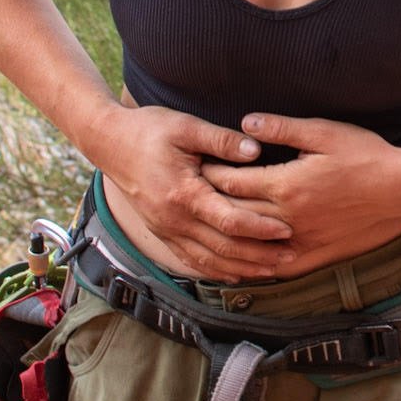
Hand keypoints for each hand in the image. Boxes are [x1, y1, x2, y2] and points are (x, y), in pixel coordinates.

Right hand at [95, 104, 294, 279]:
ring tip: (271, 271)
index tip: (287, 229)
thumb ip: (221, 140)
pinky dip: (216, 271)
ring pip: (209, 261)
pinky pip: (191, 260)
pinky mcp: (161, 233)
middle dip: (259, 256)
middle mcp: (174, 220)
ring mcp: (165, 230)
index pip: (229, 220)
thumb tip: (256, 149)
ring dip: (242, 269)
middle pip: (223, 248)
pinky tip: (236, 274)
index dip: (260, 228)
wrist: (109, 143)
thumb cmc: (148, 130)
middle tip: (291, 258)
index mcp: (183, 194)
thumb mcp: (186, 127)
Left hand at [200, 113, 400, 263]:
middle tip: (187, 194)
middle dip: (209, 204)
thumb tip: (245, 122)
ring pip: (250, 244)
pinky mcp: (315, 254)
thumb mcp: (324, 132)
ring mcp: (301, 240)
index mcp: (285, 185)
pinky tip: (240, 259)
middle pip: (233, 214)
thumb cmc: (365, 154)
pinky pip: (275, 265)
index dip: (208, 172)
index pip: (231, 182)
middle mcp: (287, 218)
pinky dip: (253, 263)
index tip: (191, 164)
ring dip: (226, 236)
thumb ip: (282, 127)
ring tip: (207, 224)